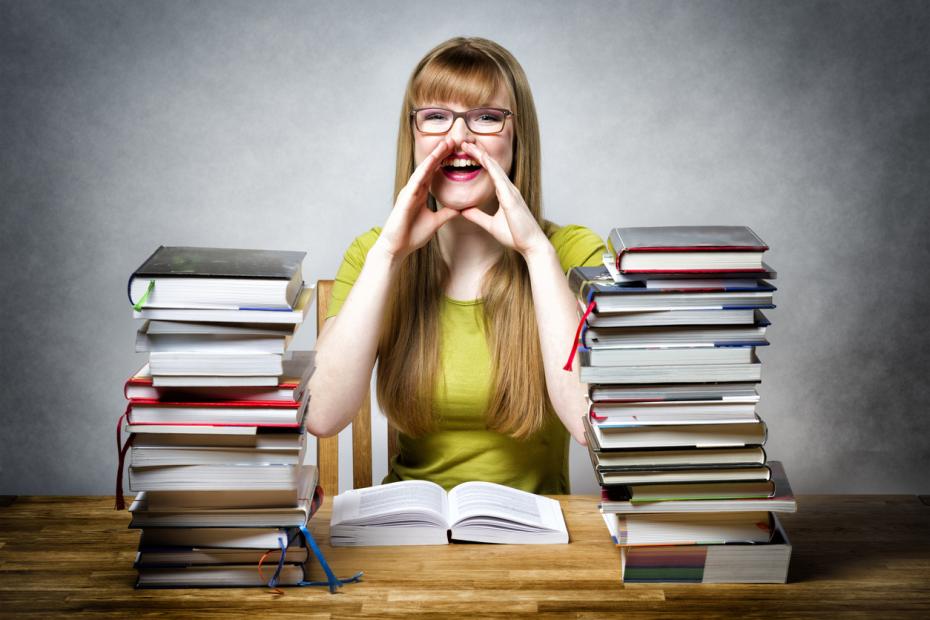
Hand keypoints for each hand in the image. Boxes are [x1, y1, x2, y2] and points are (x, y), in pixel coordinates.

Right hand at [375, 136, 459, 259]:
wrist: (398, 248)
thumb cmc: (412, 235)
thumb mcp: (435, 222)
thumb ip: (446, 214)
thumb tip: (459, 209)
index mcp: (421, 194)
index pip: (434, 173)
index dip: (444, 160)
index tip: (455, 149)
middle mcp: (414, 190)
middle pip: (429, 167)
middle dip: (440, 152)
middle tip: (453, 139)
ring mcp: (409, 193)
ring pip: (423, 170)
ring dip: (434, 156)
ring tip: (445, 143)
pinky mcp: (405, 199)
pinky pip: (416, 182)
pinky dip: (424, 171)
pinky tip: (431, 161)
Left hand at [458, 141, 550, 258]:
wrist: (531, 245)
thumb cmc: (515, 235)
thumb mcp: (490, 225)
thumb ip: (477, 216)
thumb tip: (463, 210)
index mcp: (505, 193)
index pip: (490, 172)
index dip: (479, 160)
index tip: (466, 152)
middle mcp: (509, 189)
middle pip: (491, 165)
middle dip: (478, 152)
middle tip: (464, 142)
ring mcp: (511, 191)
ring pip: (495, 168)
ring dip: (482, 155)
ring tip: (468, 145)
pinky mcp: (511, 198)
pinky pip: (500, 178)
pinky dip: (490, 167)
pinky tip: (482, 158)